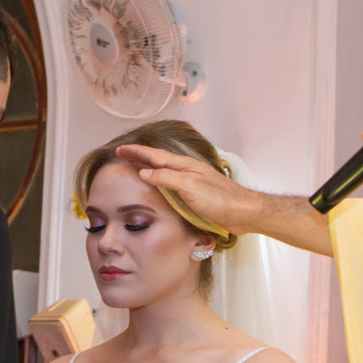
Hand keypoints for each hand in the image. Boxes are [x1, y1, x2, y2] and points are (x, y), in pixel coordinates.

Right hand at [115, 144, 260, 234]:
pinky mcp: (196, 194)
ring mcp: (192, 181)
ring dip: (148, 167)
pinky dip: (159, 180)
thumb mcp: (189, 187)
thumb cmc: (219, 199)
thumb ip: (166, 178)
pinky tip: (158, 185)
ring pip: (164, 170)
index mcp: (184, 166)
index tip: (120, 150)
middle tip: (121, 154)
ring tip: (134, 165)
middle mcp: (187, 171)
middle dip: (139, 156)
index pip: (154, 156)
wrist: (242, 212)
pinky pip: (171, 183)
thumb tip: (144, 172)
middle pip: (158, 160)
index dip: (136, 153)